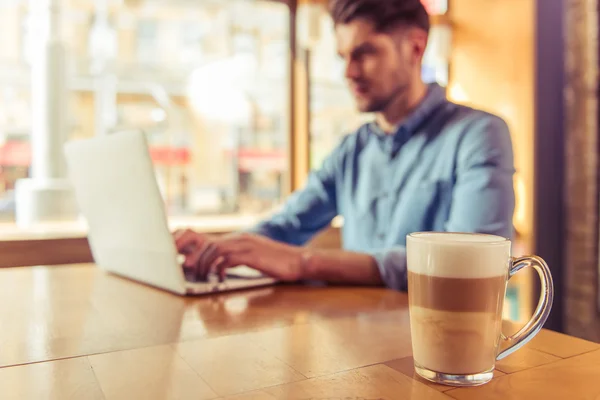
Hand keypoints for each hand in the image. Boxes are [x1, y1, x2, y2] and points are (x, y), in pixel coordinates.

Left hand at [173, 229, 303, 281]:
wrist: (298, 261)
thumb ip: (235, 261)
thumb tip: (218, 270)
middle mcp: (238, 239)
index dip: (189, 244)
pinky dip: (220, 269)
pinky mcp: (252, 255)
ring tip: (200, 276)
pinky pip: (229, 259)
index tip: (177, 257)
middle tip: (181, 267)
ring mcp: (245, 245)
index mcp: (236, 239)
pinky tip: (220, 278)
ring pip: (214, 250)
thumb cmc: (276, 263)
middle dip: (189, 253)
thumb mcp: (252, 260)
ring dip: (203, 264)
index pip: (206, 237)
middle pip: (205, 241)